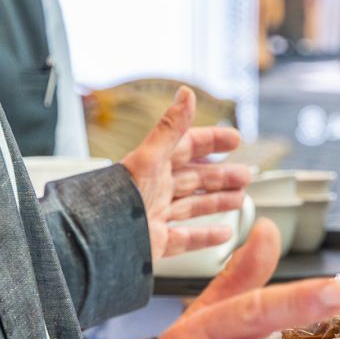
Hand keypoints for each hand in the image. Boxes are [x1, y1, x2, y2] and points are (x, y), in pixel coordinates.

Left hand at [121, 86, 248, 261]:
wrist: (95, 244)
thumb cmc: (116, 200)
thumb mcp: (148, 159)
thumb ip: (170, 128)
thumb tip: (186, 93)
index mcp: (152, 166)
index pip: (188, 147)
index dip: (212, 141)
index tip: (235, 140)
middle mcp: (154, 190)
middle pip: (194, 178)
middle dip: (221, 176)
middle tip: (245, 174)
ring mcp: (154, 216)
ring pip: (192, 206)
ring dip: (217, 201)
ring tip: (239, 200)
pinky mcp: (154, 243)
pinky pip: (185, 239)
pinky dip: (206, 236)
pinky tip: (223, 233)